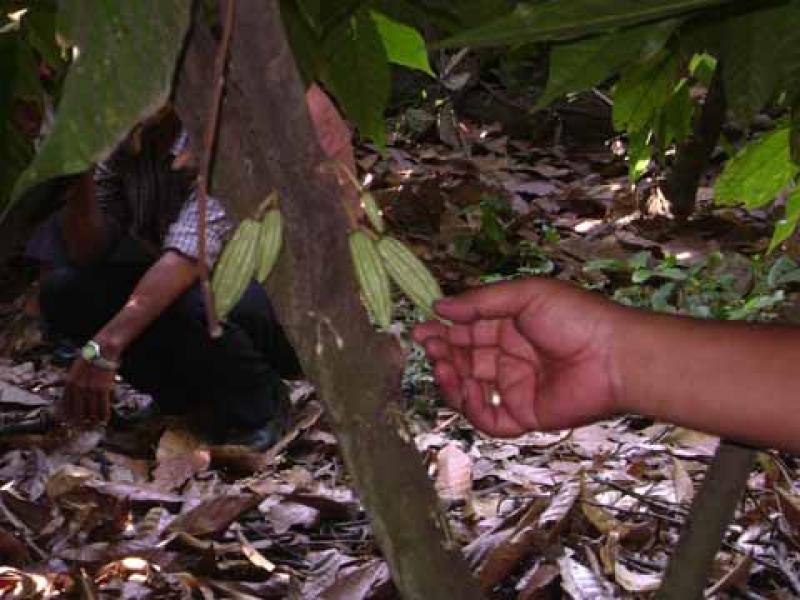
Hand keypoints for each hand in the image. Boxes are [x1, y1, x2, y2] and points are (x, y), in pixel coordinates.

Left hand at [59, 358, 114, 424]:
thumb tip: (69, 399)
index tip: (69, 423)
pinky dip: (104, 415)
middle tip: (82, 427)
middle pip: (77, 411)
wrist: (102, 350)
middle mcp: (78, 388)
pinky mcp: (103, 389)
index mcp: (69, 384)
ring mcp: (90, 389)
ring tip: (94, 424)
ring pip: (91, 411)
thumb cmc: (89, 359)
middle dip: (80, 421)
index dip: (67, 416)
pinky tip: (105, 420)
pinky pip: (103, 406)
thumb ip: (71, 385)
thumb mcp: (74, 371)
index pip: (65, 405)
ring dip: (93, 420)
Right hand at [413, 279, 626, 436]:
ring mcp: (516, 387)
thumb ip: (481, 302)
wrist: (615, 357)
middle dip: (442, 353)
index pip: (467, 330)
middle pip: (464, 359)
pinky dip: (473, 408)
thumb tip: (440, 306)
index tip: (421, 329)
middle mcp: (510, 357)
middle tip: (429, 347)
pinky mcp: (525, 414)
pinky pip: (490, 419)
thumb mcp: (525, 296)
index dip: (443, 330)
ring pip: (470, 390)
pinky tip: (468, 390)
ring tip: (442, 367)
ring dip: (451, 379)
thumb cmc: (576, 318)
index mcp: (510, 327)